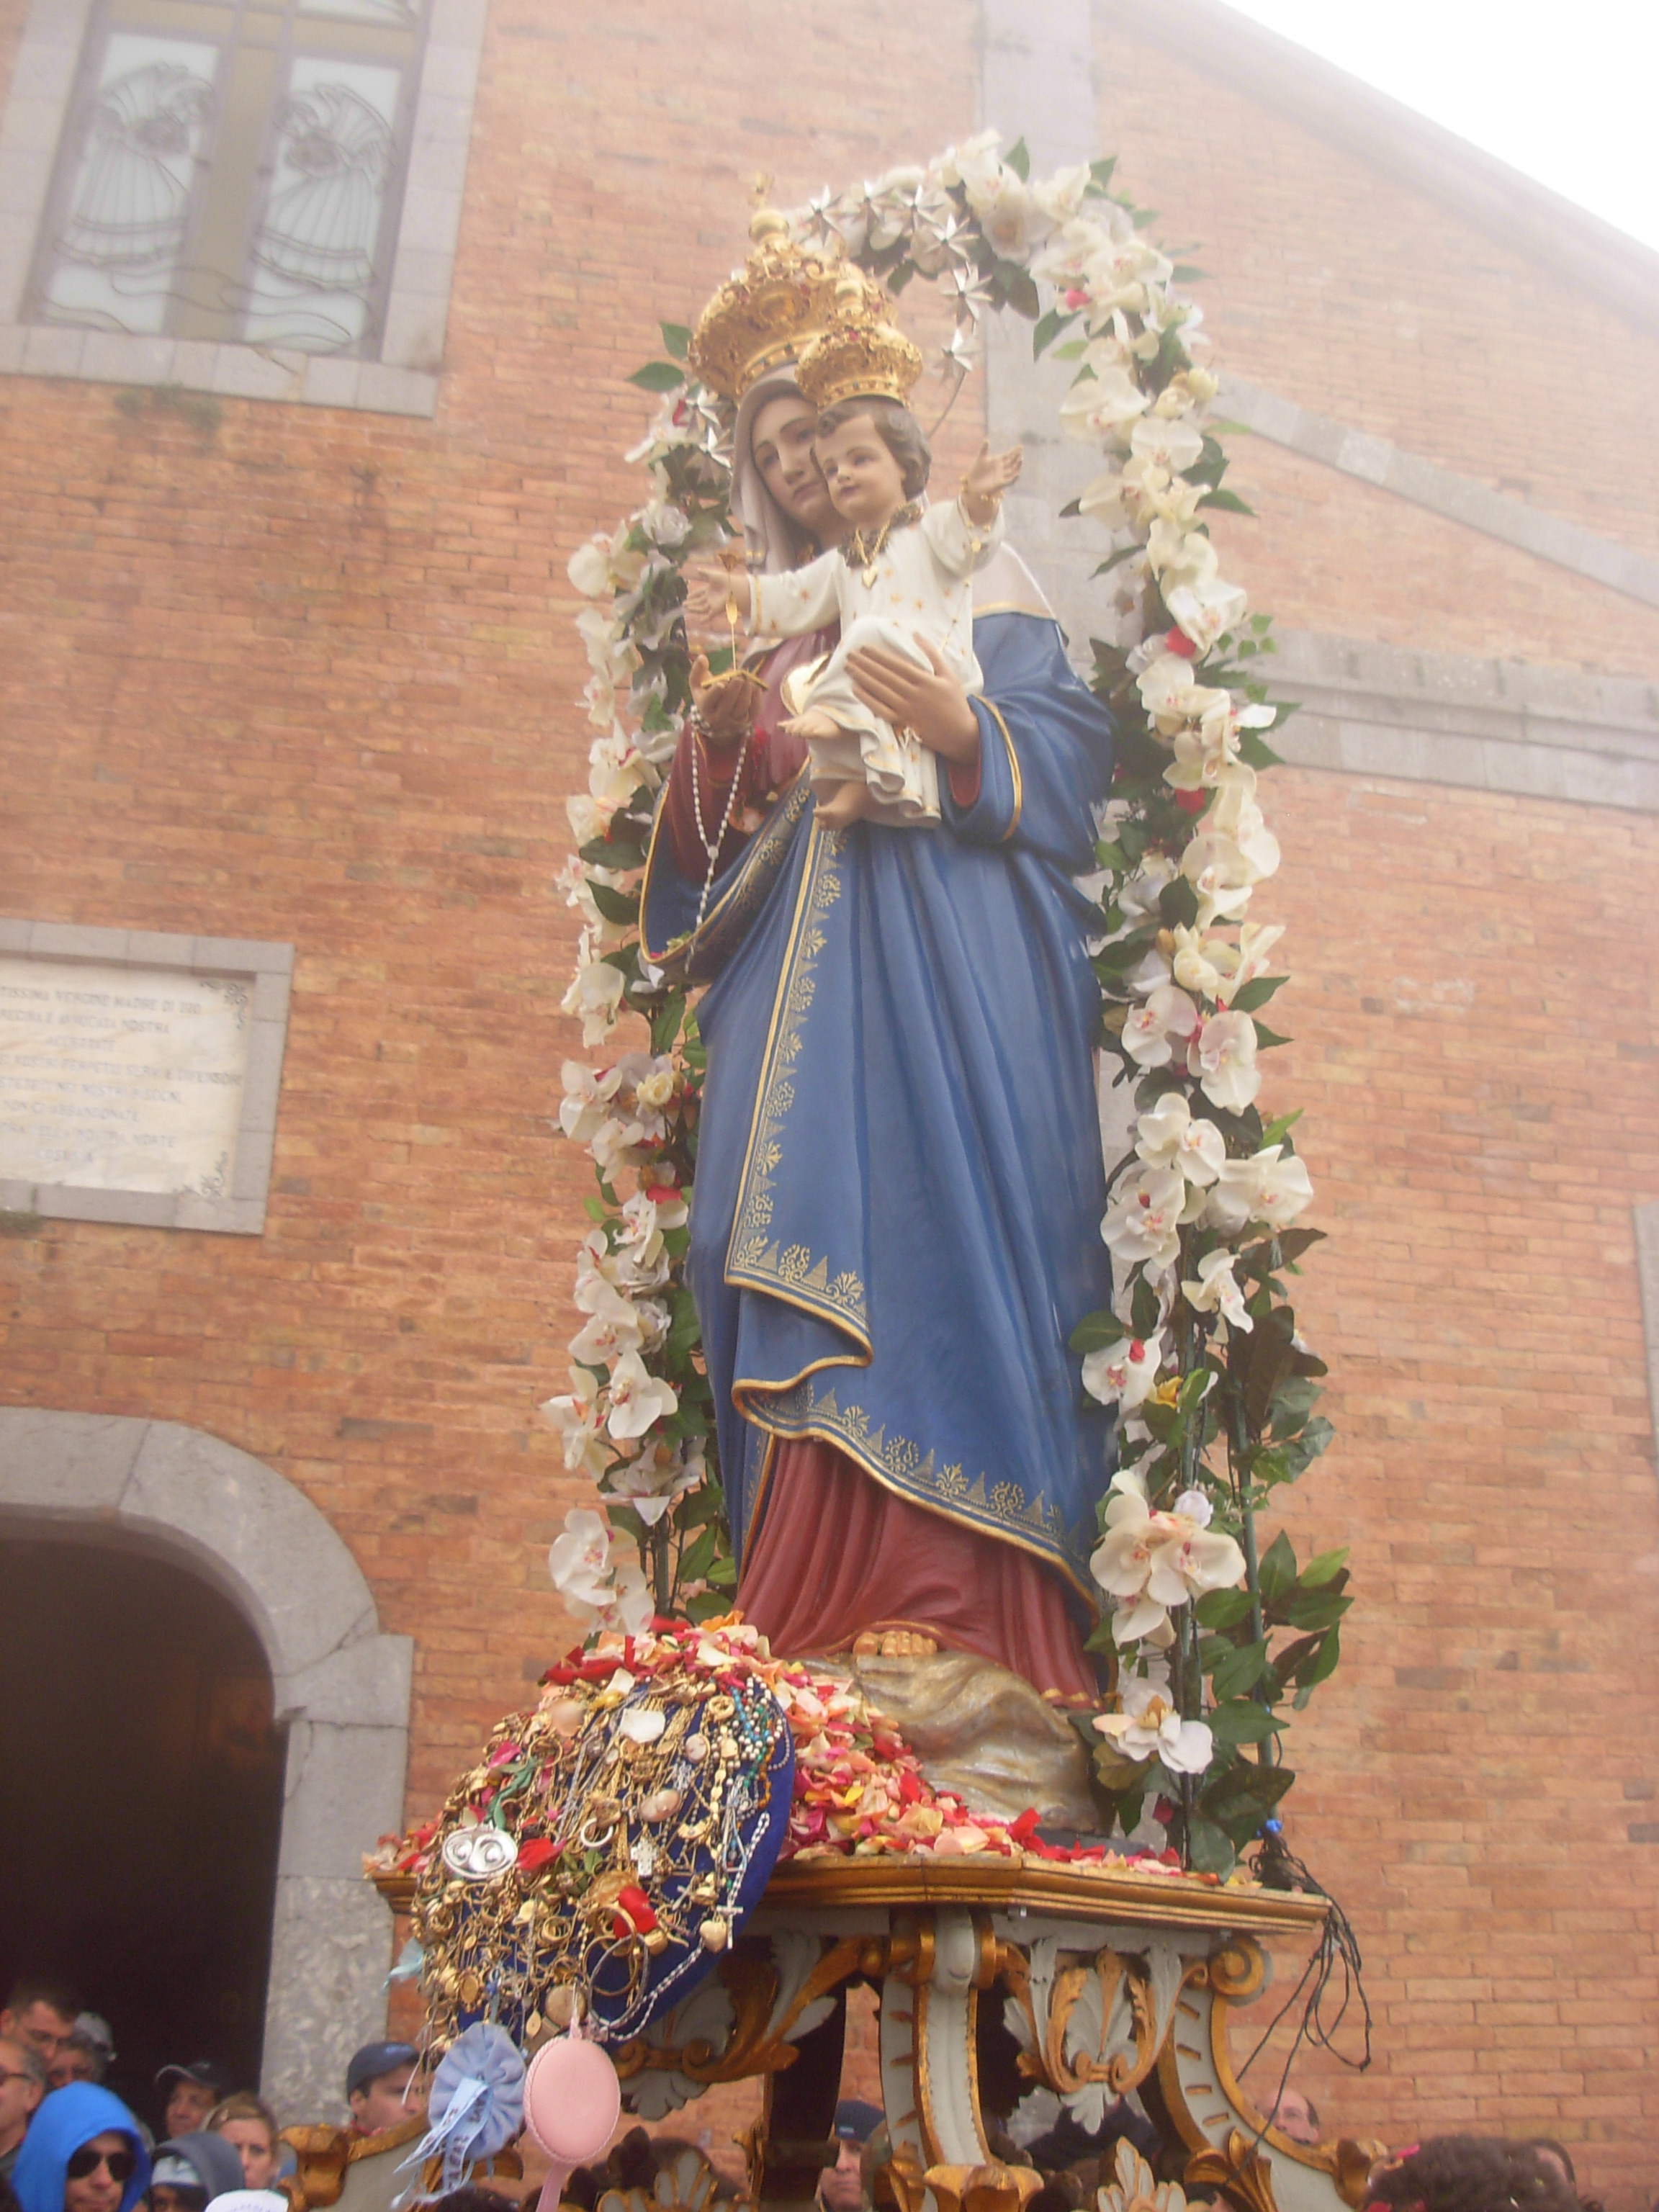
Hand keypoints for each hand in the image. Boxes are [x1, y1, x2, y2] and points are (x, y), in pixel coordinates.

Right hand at [684, 563, 750, 627]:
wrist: (732, 586)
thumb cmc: (724, 580)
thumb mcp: (712, 574)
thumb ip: (704, 572)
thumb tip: (697, 569)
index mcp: (710, 589)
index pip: (699, 593)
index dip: (693, 595)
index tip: (687, 597)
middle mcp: (710, 597)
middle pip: (699, 601)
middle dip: (691, 603)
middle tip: (683, 604)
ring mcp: (713, 603)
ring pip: (701, 608)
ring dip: (694, 609)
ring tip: (686, 608)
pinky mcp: (716, 609)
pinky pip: (710, 615)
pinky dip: (706, 619)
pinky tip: (700, 621)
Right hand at [689, 653, 757, 748]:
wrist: (716, 718)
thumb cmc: (707, 696)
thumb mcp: (698, 684)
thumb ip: (697, 670)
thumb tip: (703, 658)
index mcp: (705, 707)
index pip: (710, 699)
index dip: (717, 689)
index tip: (722, 681)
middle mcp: (718, 718)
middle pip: (728, 703)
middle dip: (734, 688)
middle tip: (739, 676)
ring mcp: (733, 722)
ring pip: (742, 707)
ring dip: (746, 691)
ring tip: (747, 679)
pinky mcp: (747, 722)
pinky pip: (754, 710)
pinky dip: (756, 698)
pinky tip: (755, 686)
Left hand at [846, 636, 980, 765]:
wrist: (961, 733)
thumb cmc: (955, 702)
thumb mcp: (948, 675)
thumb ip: (932, 654)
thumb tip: (916, 634)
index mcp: (925, 681)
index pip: (896, 665)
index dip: (879, 656)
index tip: (864, 647)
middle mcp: (914, 694)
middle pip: (885, 676)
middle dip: (865, 664)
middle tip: (849, 654)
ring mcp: (907, 710)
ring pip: (880, 691)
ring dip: (863, 678)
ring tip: (849, 668)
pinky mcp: (903, 723)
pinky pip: (881, 710)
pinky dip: (868, 700)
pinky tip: (856, 690)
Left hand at [960, 440, 1021, 522]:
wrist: (972, 483)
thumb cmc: (976, 470)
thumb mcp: (980, 458)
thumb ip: (984, 449)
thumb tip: (987, 439)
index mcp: (997, 461)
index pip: (1008, 455)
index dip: (1014, 451)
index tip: (1020, 446)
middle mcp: (1001, 468)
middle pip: (1012, 461)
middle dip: (1016, 457)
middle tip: (1021, 451)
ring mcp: (1001, 475)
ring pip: (1013, 470)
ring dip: (1017, 466)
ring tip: (1021, 459)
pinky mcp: (1000, 483)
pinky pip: (1009, 480)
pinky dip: (1014, 477)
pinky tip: (1017, 473)